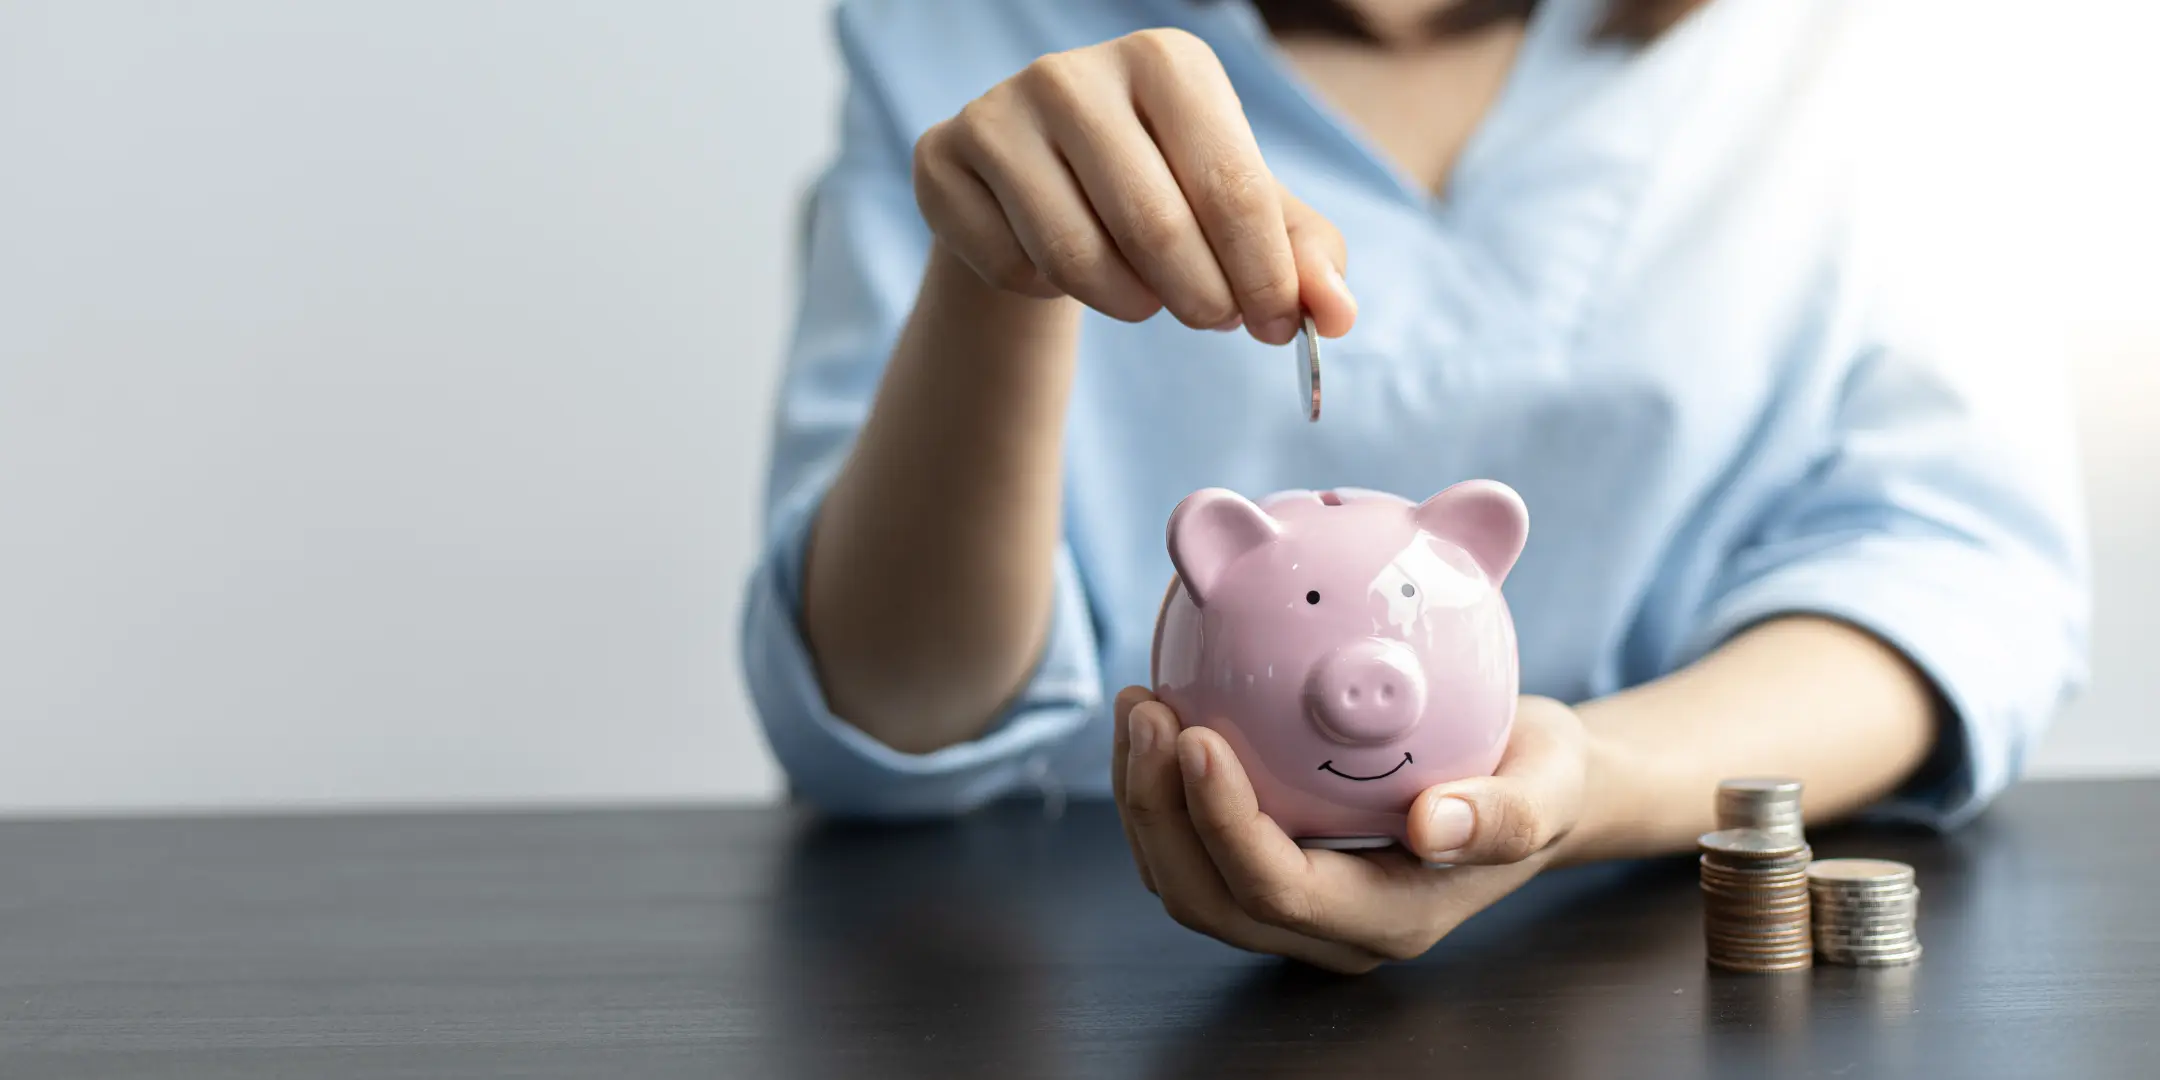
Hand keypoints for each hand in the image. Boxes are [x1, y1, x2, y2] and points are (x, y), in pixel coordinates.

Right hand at [911, 28, 1357, 344]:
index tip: (1279, 326)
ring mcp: (998, 112)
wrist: (1038, 182)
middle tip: (1213, 320)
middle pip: (1156, 226)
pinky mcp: (942, 159)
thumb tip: (1337, 314)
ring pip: (1076, 255)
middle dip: (1200, 297)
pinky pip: (1011, 265)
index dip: (1264, 276)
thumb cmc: (1162, 189)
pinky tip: (1057, 261)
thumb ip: (1302, 258)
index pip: (1231, 187)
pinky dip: (1046, 290)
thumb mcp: (1240, 213)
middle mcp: (1075, 73)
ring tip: (1144, 294)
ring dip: (1127, 302)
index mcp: (1166, 61)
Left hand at [1112, 688, 1592, 973]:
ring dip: (1145, 798)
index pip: (1278, 888)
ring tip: (1139, 702)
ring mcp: (1294, 907)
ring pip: (1185, 879)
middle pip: (1208, 897)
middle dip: (1158, 810)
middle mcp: (1329, 928)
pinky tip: (1161, 709)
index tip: (1197, 735)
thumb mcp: (1549, 785)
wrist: (1530, 782)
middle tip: (1147, 708)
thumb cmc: (1538, 776)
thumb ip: (1507, 814)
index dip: (1223, 822)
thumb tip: (1435, 826)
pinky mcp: (1270, 868)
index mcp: (1388, 919)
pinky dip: (1161, 787)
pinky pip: (1192, 845)